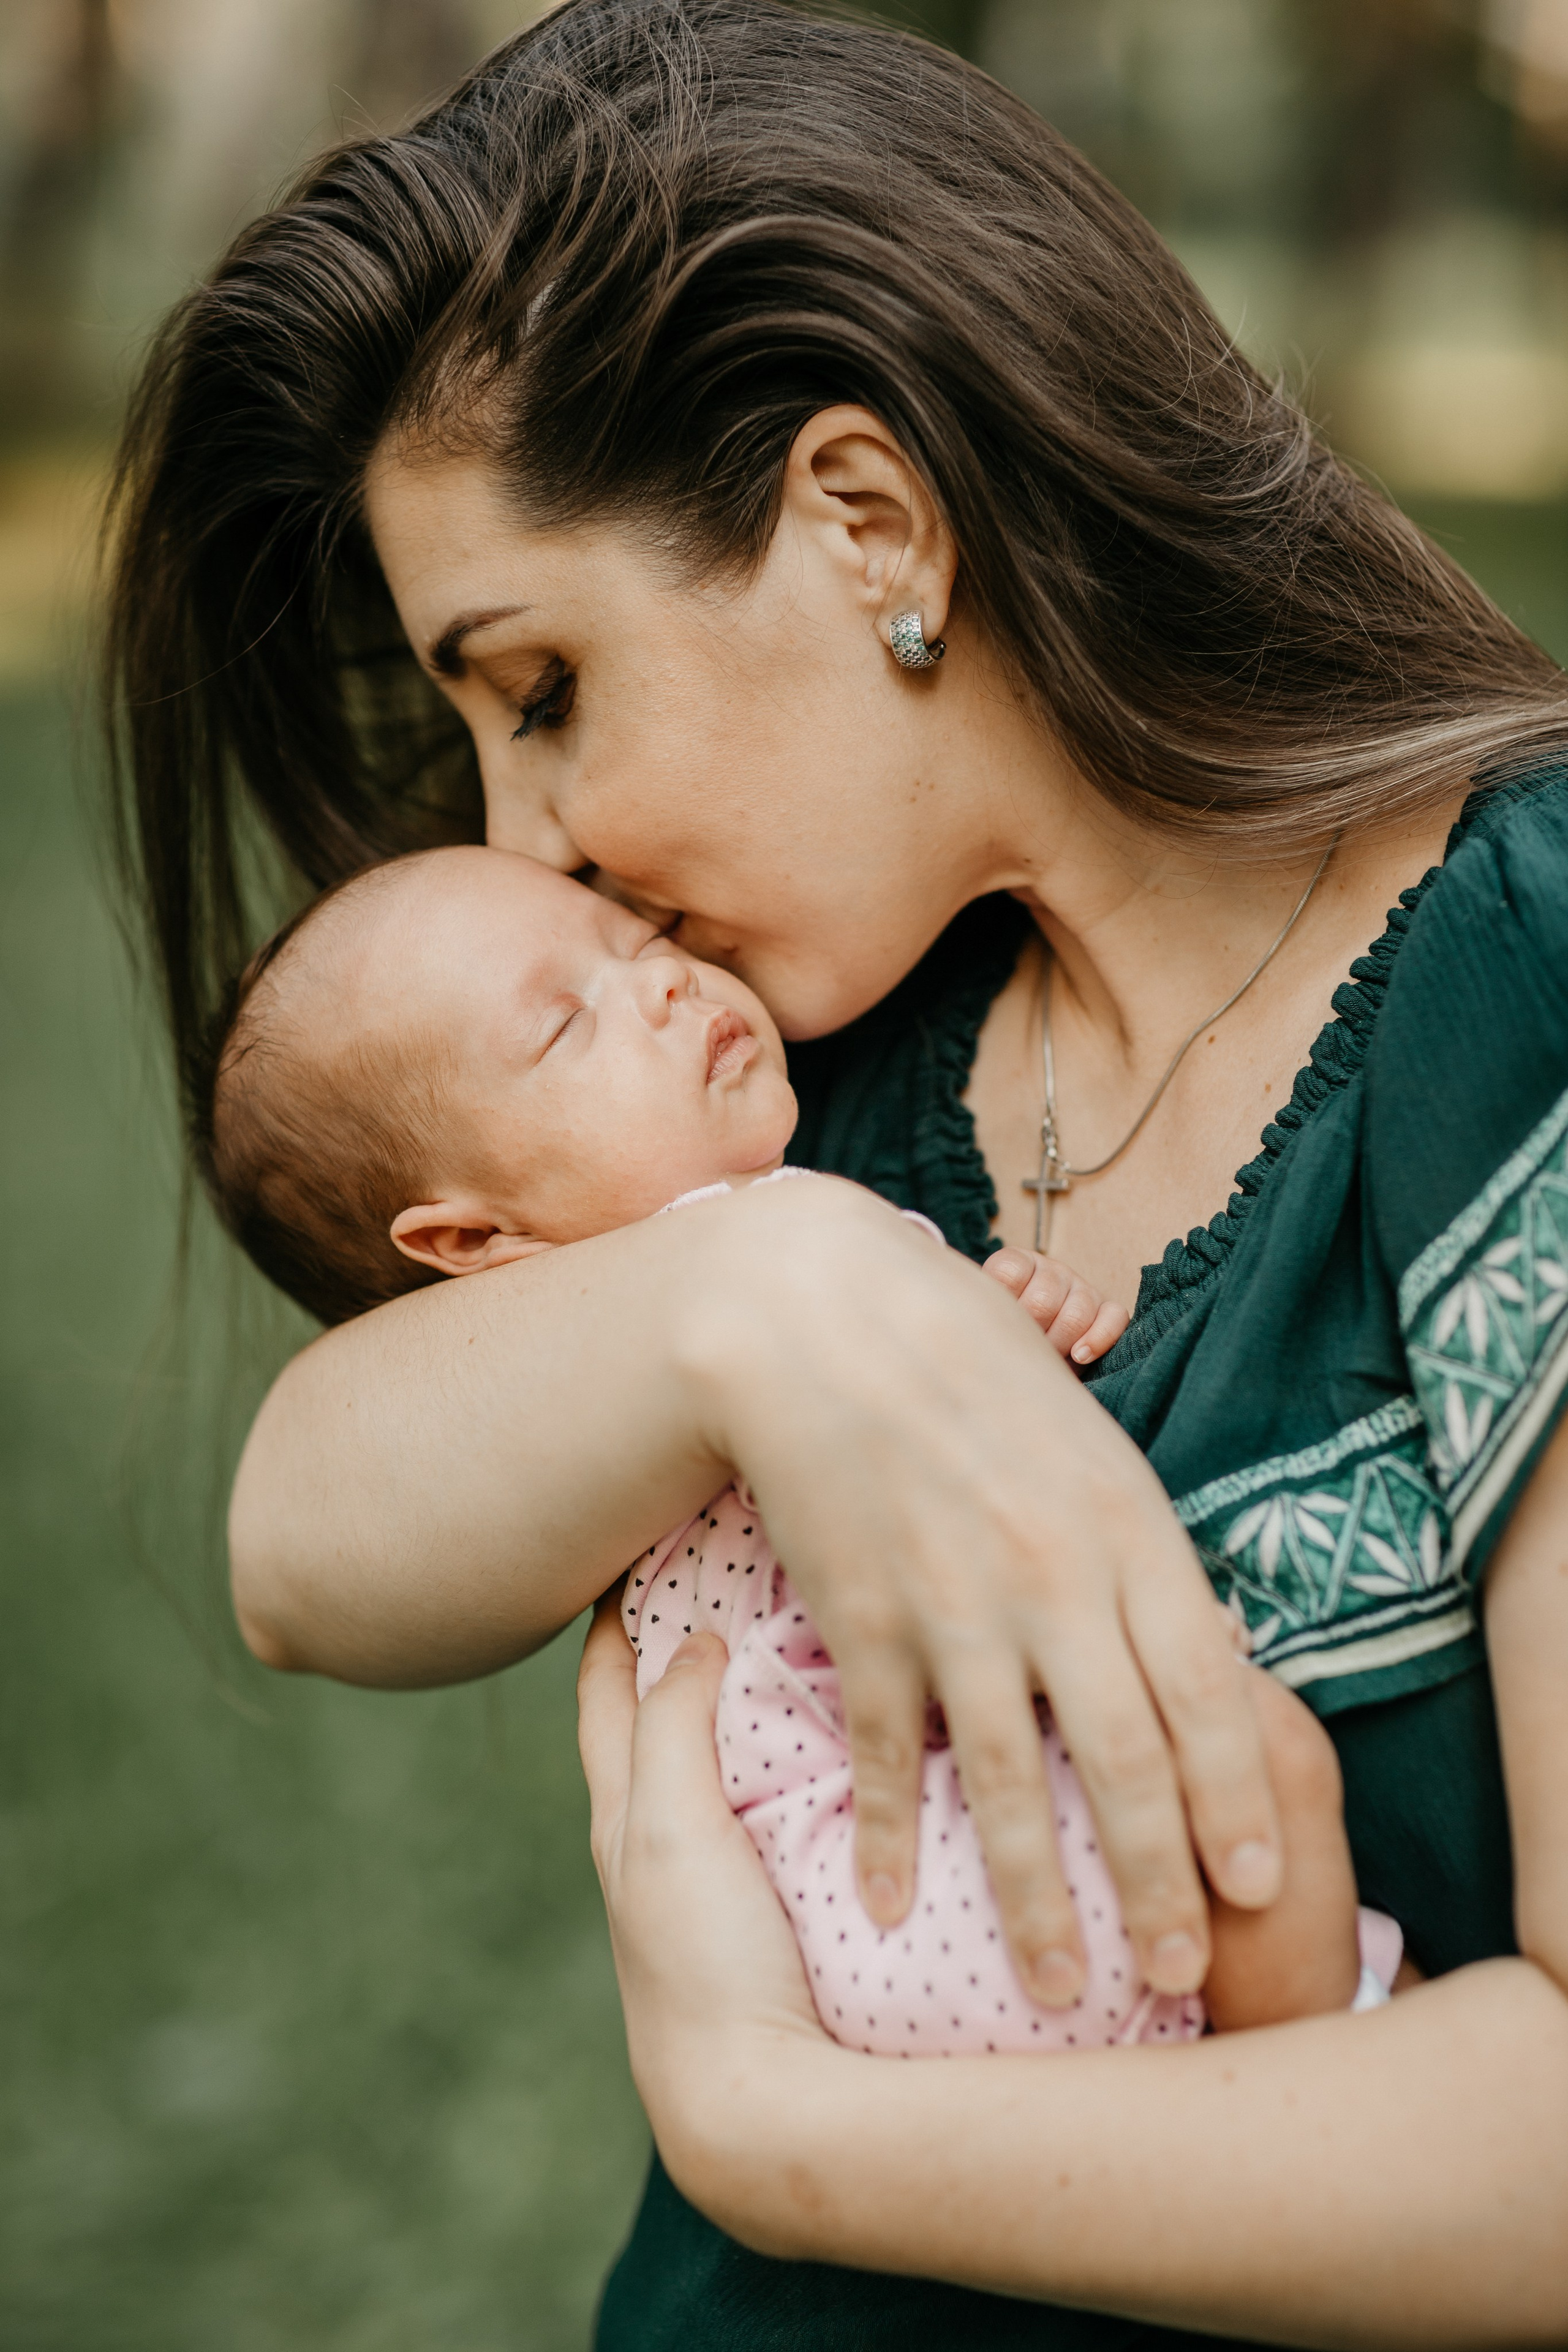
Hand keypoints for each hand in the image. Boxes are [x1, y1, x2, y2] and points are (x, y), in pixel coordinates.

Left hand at [576, 1596, 829, 2202]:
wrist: (767, 2108)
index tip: (640, 1535)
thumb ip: (671, 1727)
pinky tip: (859, 1722)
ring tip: (807, 1616)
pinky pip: (794, 1803)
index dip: (613, 1610)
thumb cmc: (700, 1965)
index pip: (602, 1688)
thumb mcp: (664, 1826)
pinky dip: (807, 1752)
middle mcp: (667, 1839)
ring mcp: (731, 1875)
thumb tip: (692, 1637)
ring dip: (754, 1692)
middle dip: (684, 1634)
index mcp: (623, 1815)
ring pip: (731, 1756)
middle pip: (662, 1712)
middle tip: (735, 1555)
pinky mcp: (791, 1905)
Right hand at [683, 1177, 1282, 2008]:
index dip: (1236, 1794)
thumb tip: (1197, 1653)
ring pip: (1010, 1781)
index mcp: (1127, 1526)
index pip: (1207, 1687)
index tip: (1257, 1883)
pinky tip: (891, 1907)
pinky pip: (887, 1753)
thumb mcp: (1090, 1441)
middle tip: (1181, 1975)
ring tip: (1062, 1988)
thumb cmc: (968, 1366)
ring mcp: (954, 1606)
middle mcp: (1054, 1577)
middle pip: (1125, 1759)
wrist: (822, 1318)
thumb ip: (1139, 1552)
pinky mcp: (862, 1620)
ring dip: (1037, 1897)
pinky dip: (888, 1837)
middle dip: (1159, 1883)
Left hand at [983, 1245, 1129, 1364]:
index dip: (1004, 1305)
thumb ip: (978, 1315)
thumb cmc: (1002, 1330)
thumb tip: (962, 1334)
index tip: (996, 1326)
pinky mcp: (1107, 1307)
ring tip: (1047, 1359)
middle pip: (1044, 1299)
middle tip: (1022, 1351)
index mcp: (1017, 1263)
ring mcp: (1081, 1287)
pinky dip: (1098, 1338)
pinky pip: (1114, 1316)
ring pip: (1078, 1310)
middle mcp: (1051, 1270)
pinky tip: (1079, 1356)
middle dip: (1033, 1333)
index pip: (1008, 1273)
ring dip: (1060, 1343)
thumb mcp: (985, 1315)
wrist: (1028, 1339)